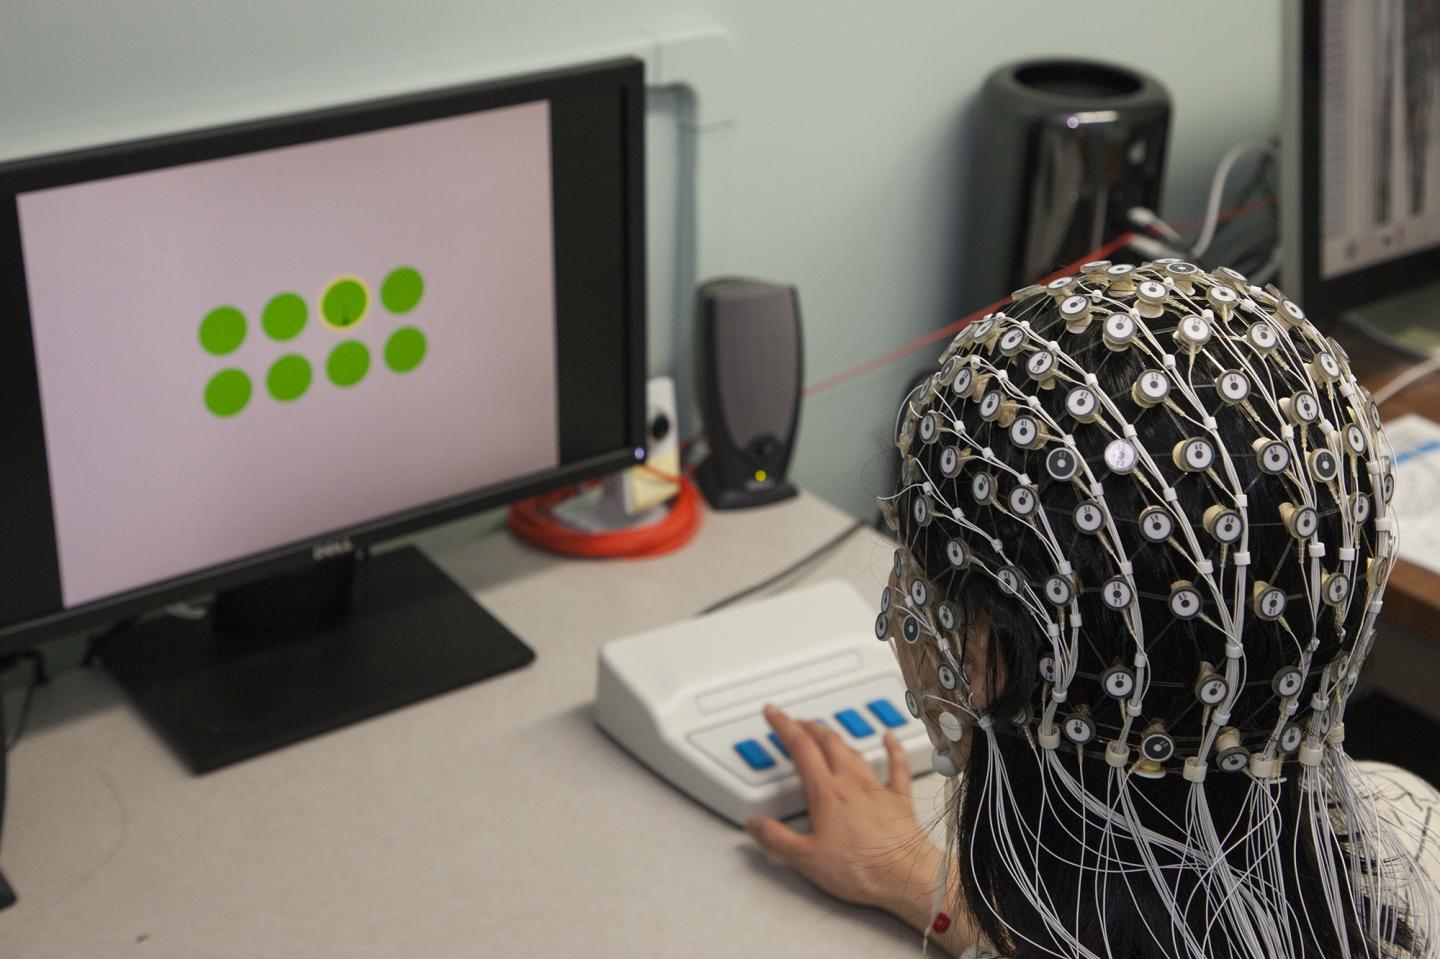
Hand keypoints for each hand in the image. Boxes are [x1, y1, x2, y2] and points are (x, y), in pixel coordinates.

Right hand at [744, 704, 944, 931]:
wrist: (906, 875)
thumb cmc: (861, 869)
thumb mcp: (806, 859)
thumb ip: (776, 838)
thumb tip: (754, 823)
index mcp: (826, 792)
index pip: (800, 747)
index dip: (783, 726)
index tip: (773, 713)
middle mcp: (851, 782)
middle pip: (826, 742)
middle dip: (808, 726)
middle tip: (796, 721)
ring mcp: (877, 787)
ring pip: (853, 750)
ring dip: (836, 736)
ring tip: (825, 732)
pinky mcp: (899, 798)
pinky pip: (897, 764)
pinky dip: (892, 747)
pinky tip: (889, 738)